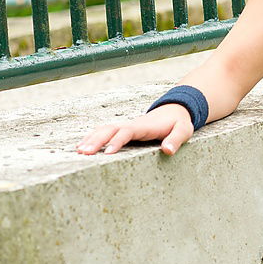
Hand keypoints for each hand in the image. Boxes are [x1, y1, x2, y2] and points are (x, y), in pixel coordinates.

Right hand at [75, 103, 194, 155]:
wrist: (175, 110)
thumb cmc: (178, 123)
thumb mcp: (183, 130)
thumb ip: (176, 139)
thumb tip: (168, 150)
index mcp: (145, 126)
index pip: (127, 132)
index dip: (117, 141)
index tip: (107, 153)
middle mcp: (132, 124)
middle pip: (110, 129)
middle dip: (97, 140)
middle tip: (83, 153)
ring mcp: (126, 126)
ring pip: (105, 129)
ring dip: (91, 138)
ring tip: (78, 151)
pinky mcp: (124, 130)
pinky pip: (105, 132)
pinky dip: (93, 137)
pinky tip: (82, 146)